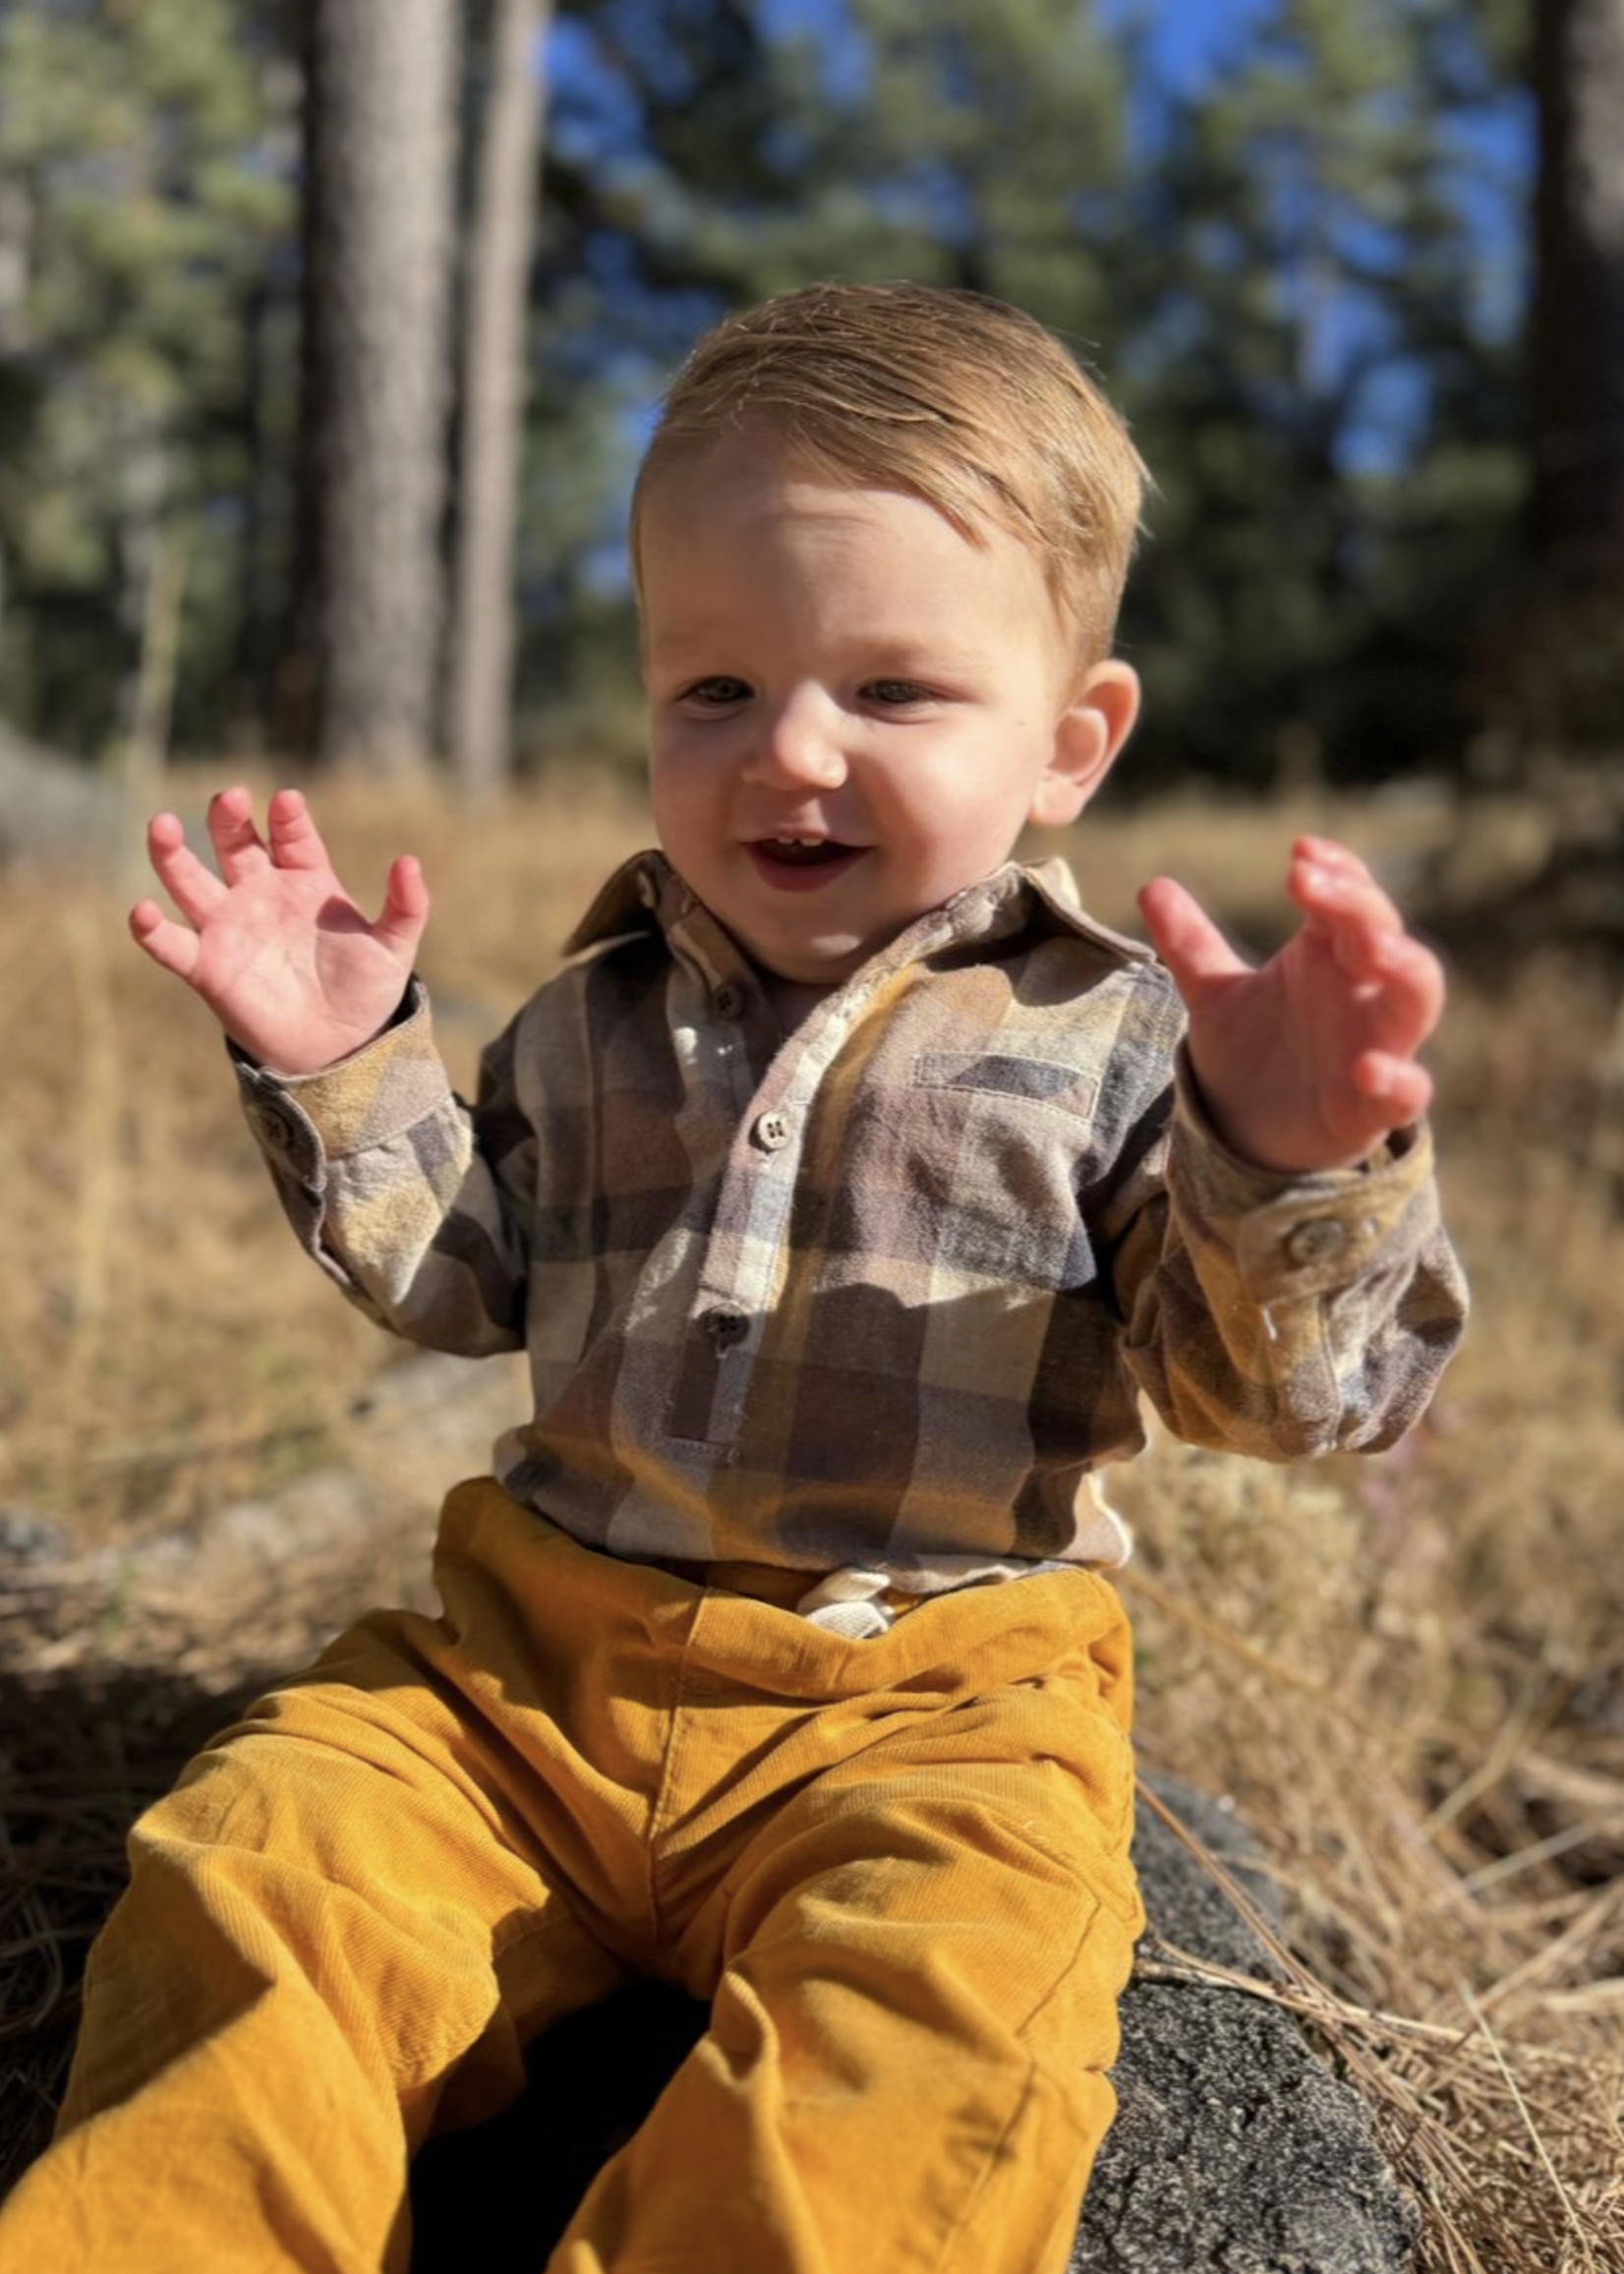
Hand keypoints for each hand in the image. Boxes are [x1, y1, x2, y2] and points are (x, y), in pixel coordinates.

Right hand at [129, 786, 428, 1073]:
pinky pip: (170, 944)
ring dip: (171, 853)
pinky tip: (141, 911)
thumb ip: (406, 906)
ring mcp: (229, 927)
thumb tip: (408, 861)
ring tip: (162, 825)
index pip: (292, 837)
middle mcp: (260, 893)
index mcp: (305, 878)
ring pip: (189, 881)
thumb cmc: (365, 991)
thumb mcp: (394, 948)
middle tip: (230, 798)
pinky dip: (150, 929)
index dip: (288, 819)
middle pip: (235, 844)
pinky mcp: (206, 967)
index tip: (287, 802)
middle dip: (229, 819)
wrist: (339, 1049)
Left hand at [1137, 836, 1440, 1172]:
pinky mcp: (1376, 1105)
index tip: (1298, 852)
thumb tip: (1150, 886)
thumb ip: (1190, 944)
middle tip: (1306, 879)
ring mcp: (1376, 1045)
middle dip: (1356, 903)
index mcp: (1328, 957)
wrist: (1253, 1136)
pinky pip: (1408, 1090)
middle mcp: (1360, 992)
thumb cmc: (1252, 1054)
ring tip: (1371, 947)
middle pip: (1383, 933)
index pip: (1349, 897)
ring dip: (1404, 967)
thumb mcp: (1214, 996)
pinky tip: (1368, 1070)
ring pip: (1418, 996)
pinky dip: (1398, 1079)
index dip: (1337, 870)